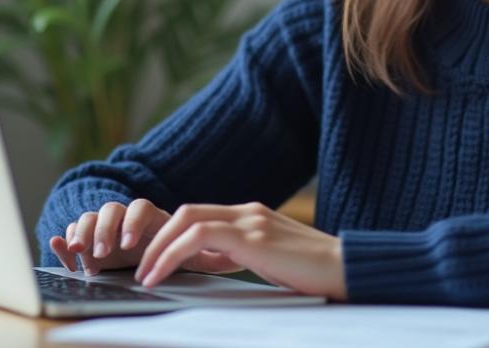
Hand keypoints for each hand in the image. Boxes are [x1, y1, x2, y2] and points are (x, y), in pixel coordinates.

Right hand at [48, 199, 241, 276]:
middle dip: (103, 230)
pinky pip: (72, 232)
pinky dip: (65, 238)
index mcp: (152, 220)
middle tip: (100, 253)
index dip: (132, 223)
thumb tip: (230, 255)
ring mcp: (106, 230)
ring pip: (89, 218)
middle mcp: (126, 222)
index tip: (129, 245)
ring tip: (79, 252)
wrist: (156, 262)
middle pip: (110, 210)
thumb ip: (205, 255)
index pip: (140, 208)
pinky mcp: (88, 244)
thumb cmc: (177, 257)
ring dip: (83, 232)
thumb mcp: (192, 259)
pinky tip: (61, 246)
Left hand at [135, 202, 347, 300]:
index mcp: (252, 216)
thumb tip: (214, 262)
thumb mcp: (272, 261)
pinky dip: (172, 254)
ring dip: (158, 248)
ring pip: (187, 220)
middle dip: (156, 238)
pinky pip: (199, 237)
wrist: (348, 270)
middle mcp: (249, 212)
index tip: (154, 262)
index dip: (171, 236)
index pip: (200, 216)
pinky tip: (161, 276)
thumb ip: (244, 255)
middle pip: (187, 212)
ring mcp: (251, 221)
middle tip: (140, 266)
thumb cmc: (315, 273)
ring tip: (145, 275)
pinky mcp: (253, 237)